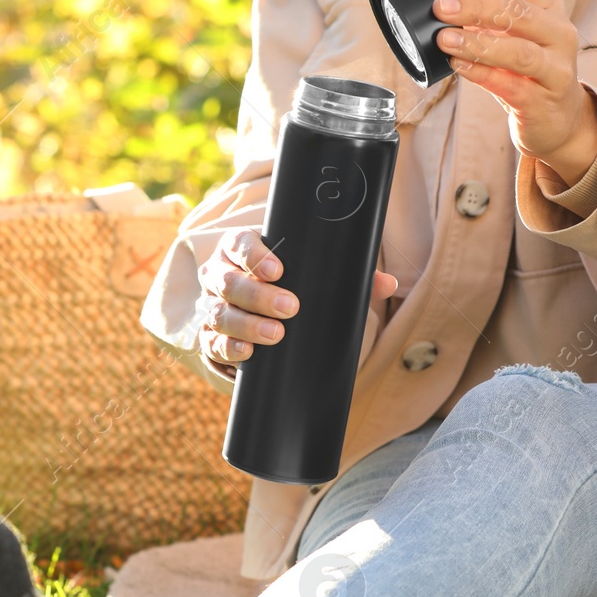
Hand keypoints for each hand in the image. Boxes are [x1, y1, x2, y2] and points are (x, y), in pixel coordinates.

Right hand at [197, 227, 398, 368]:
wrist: (258, 313)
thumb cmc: (289, 285)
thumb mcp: (314, 275)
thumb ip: (348, 276)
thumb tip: (386, 284)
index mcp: (240, 250)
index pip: (239, 244)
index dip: (255, 255)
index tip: (278, 269)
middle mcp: (220, 274)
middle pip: (228, 280)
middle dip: (258, 295)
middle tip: (290, 307)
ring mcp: (212, 306)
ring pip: (218, 312)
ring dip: (246, 324)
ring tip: (275, 334)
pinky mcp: (210, 336)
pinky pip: (211, 341)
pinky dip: (230, 348)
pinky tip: (249, 353)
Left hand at [431, 0, 596, 186]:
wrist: (557, 119)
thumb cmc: (528, 72)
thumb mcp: (514, 38)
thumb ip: (488, 20)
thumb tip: (447, 5)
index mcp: (550, 9)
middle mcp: (560, 34)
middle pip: (518, 14)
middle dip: (476, 7)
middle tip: (442, 7)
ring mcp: (556, 69)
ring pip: (518, 52)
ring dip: (477, 43)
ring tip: (445, 39)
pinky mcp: (543, 101)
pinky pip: (511, 85)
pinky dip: (482, 74)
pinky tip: (459, 66)